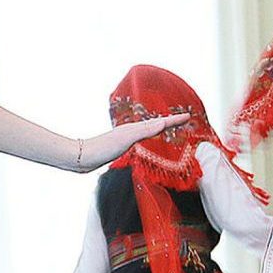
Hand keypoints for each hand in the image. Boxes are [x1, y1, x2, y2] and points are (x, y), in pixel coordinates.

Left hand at [77, 113, 191, 172]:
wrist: (83, 157)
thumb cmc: (103, 148)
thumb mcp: (127, 139)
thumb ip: (144, 131)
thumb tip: (162, 122)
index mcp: (136, 128)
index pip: (160, 123)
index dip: (175, 120)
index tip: (188, 116)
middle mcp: (132, 130)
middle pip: (156, 123)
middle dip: (171, 121)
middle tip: (184, 119)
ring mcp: (126, 137)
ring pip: (149, 130)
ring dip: (161, 127)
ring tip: (170, 125)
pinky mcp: (120, 146)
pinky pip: (142, 138)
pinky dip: (150, 135)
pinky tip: (147, 139)